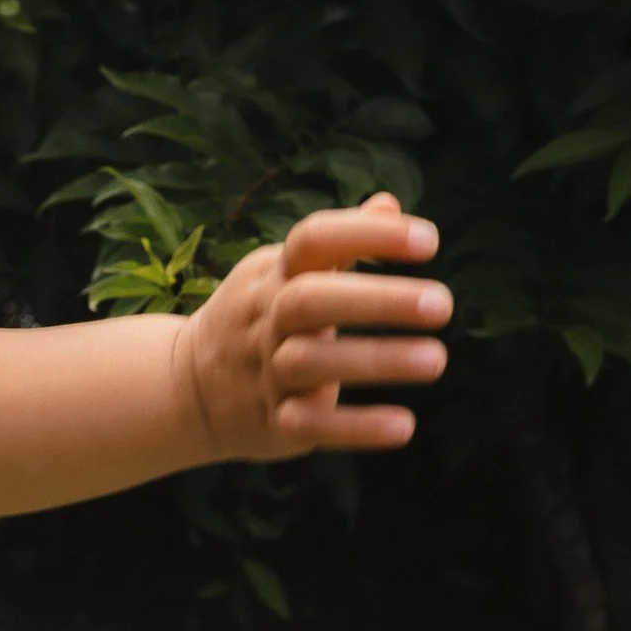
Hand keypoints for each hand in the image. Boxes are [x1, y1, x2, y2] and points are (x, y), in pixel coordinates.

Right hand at [181, 191, 450, 460]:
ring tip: (437, 359)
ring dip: (376, 360)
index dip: (368, 235)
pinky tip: (403, 426)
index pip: (314, 240)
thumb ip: (339, 244)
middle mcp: (267, 318)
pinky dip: (355, 428)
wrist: (187, 387)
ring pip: (312, 362)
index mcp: (275, 274)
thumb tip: (389, 203)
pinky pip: (310, 424)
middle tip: (443, 304)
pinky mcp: (273, 421)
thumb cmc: (260, 318)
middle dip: (377, 299)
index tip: (430, 242)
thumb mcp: (284, 273)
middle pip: (310, 300)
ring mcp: (266, 370)